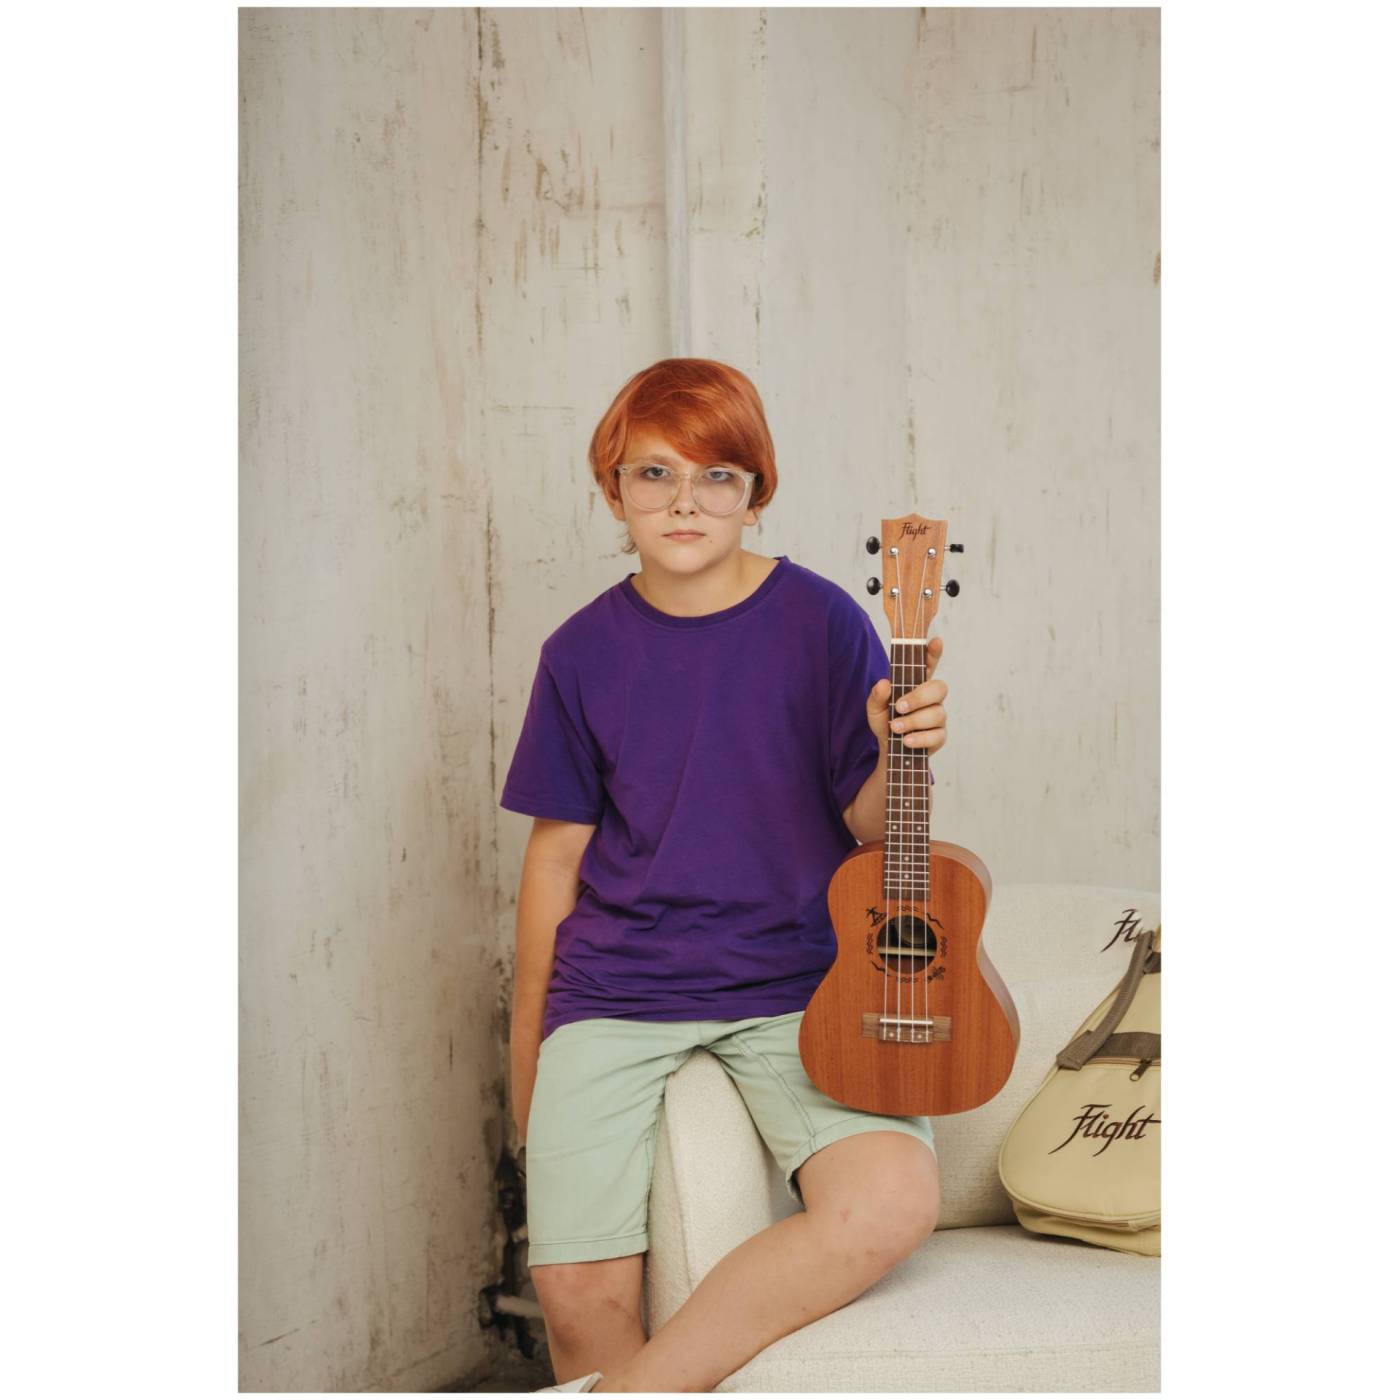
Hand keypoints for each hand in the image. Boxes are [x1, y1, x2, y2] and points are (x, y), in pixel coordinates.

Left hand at [865, 635, 947, 753]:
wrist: (889, 748)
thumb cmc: (885, 721)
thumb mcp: (874, 708)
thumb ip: (876, 696)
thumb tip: (883, 683)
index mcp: (916, 684)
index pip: (929, 664)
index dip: (934, 652)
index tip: (936, 641)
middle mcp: (931, 698)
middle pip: (939, 688)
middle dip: (919, 697)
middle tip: (899, 707)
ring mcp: (938, 716)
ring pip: (937, 713)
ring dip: (914, 721)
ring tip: (896, 728)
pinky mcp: (940, 736)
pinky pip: (937, 735)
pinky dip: (919, 738)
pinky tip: (906, 740)